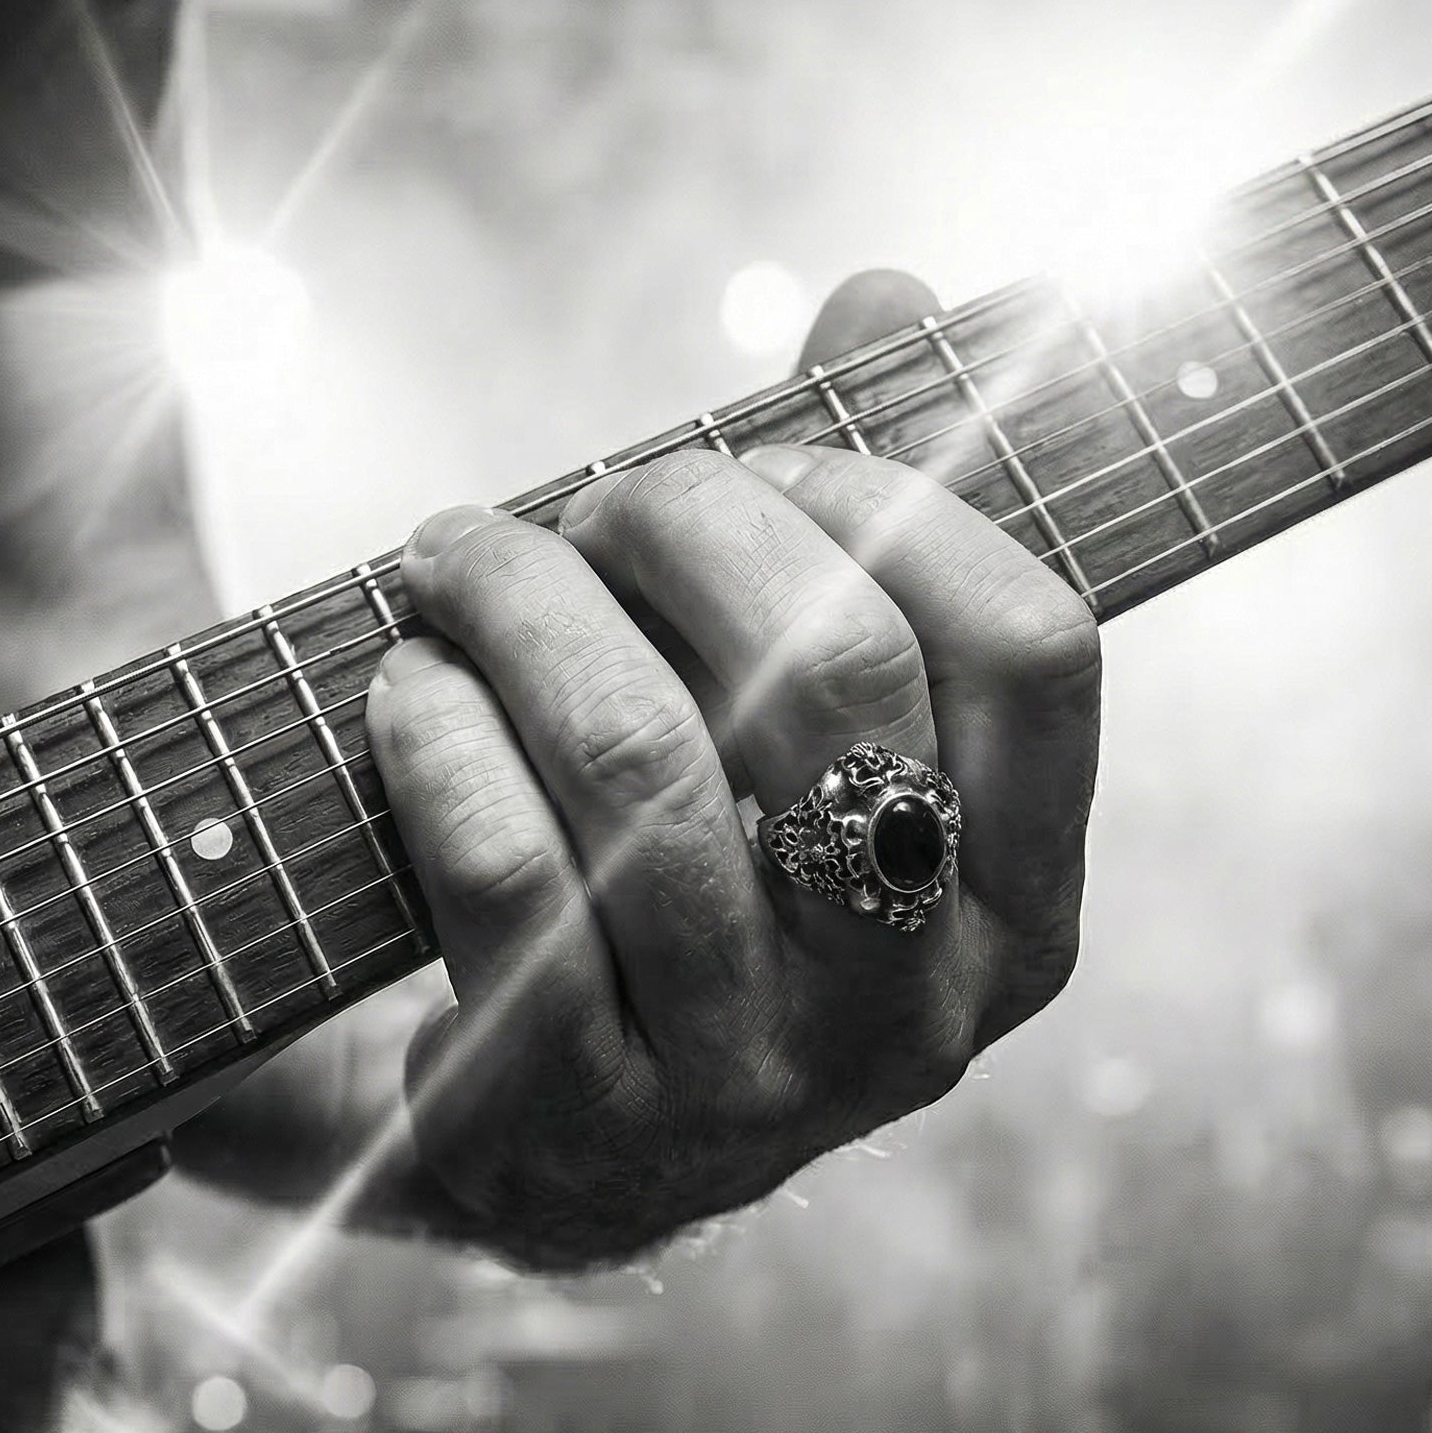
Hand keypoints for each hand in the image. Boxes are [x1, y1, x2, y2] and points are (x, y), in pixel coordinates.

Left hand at [365, 271, 1099, 1268]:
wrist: (549, 1141)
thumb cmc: (695, 881)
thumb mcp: (799, 735)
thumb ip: (861, 525)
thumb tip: (889, 290)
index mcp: (1017, 910)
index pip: (1026, 642)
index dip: (883, 498)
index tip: (760, 462)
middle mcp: (910, 1012)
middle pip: (827, 675)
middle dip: (681, 522)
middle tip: (587, 504)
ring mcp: (745, 1082)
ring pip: (640, 762)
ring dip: (525, 605)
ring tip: (459, 558)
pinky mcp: (567, 1114)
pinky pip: (501, 866)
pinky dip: (435, 729)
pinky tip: (406, 680)